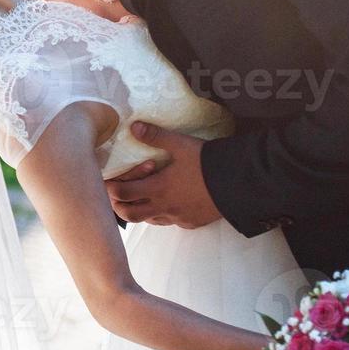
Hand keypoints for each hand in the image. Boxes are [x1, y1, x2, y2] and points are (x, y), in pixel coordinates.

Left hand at [104, 122, 222, 228]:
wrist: (239, 183)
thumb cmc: (207, 162)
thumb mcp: (181, 145)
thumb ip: (156, 136)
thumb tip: (133, 126)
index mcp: (157, 188)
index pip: (121, 193)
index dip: (110, 187)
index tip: (109, 179)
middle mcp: (163, 207)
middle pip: (128, 214)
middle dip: (118, 205)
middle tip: (119, 192)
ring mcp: (177, 217)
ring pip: (148, 221)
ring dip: (140, 210)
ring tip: (141, 197)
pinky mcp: (191, 223)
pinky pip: (169, 222)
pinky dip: (162, 215)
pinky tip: (167, 203)